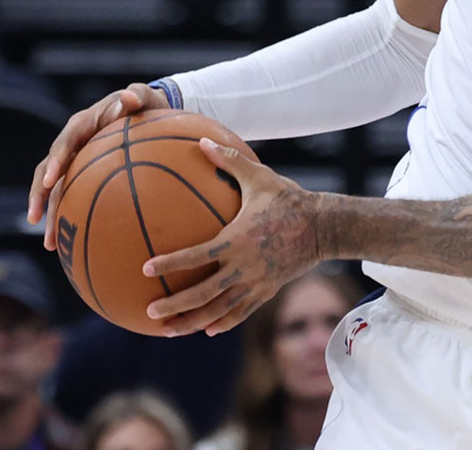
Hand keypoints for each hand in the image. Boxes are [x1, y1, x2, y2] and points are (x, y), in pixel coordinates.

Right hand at [28, 82, 170, 248]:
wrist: (149, 113)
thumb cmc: (147, 105)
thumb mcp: (145, 98)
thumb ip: (137, 97)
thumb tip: (127, 97)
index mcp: (83, 124)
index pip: (65, 142)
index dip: (56, 160)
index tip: (49, 181)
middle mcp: (74, 143)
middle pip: (49, 171)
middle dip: (40, 196)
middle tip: (35, 218)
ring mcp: (77, 160)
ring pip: (56, 190)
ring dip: (51, 215)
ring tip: (50, 244)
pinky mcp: (84, 175)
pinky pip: (73, 197)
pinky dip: (71, 217)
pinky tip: (75, 243)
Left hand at [143, 137, 322, 336]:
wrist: (325, 227)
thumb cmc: (289, 199)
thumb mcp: (259, 178)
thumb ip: (230, 161)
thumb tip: (202, 141)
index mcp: (237, 240)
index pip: (196, 256)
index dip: (170, 263)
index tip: (146, 269)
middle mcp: (244, 267)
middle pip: (203, 293)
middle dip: (175, 304)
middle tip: (150, 311)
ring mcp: (256, 282)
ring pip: (219, 310)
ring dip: (193, 321)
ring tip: (170, 330)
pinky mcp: (267, 290)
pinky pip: (241, 312)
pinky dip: (223, 322)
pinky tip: (208, 329)